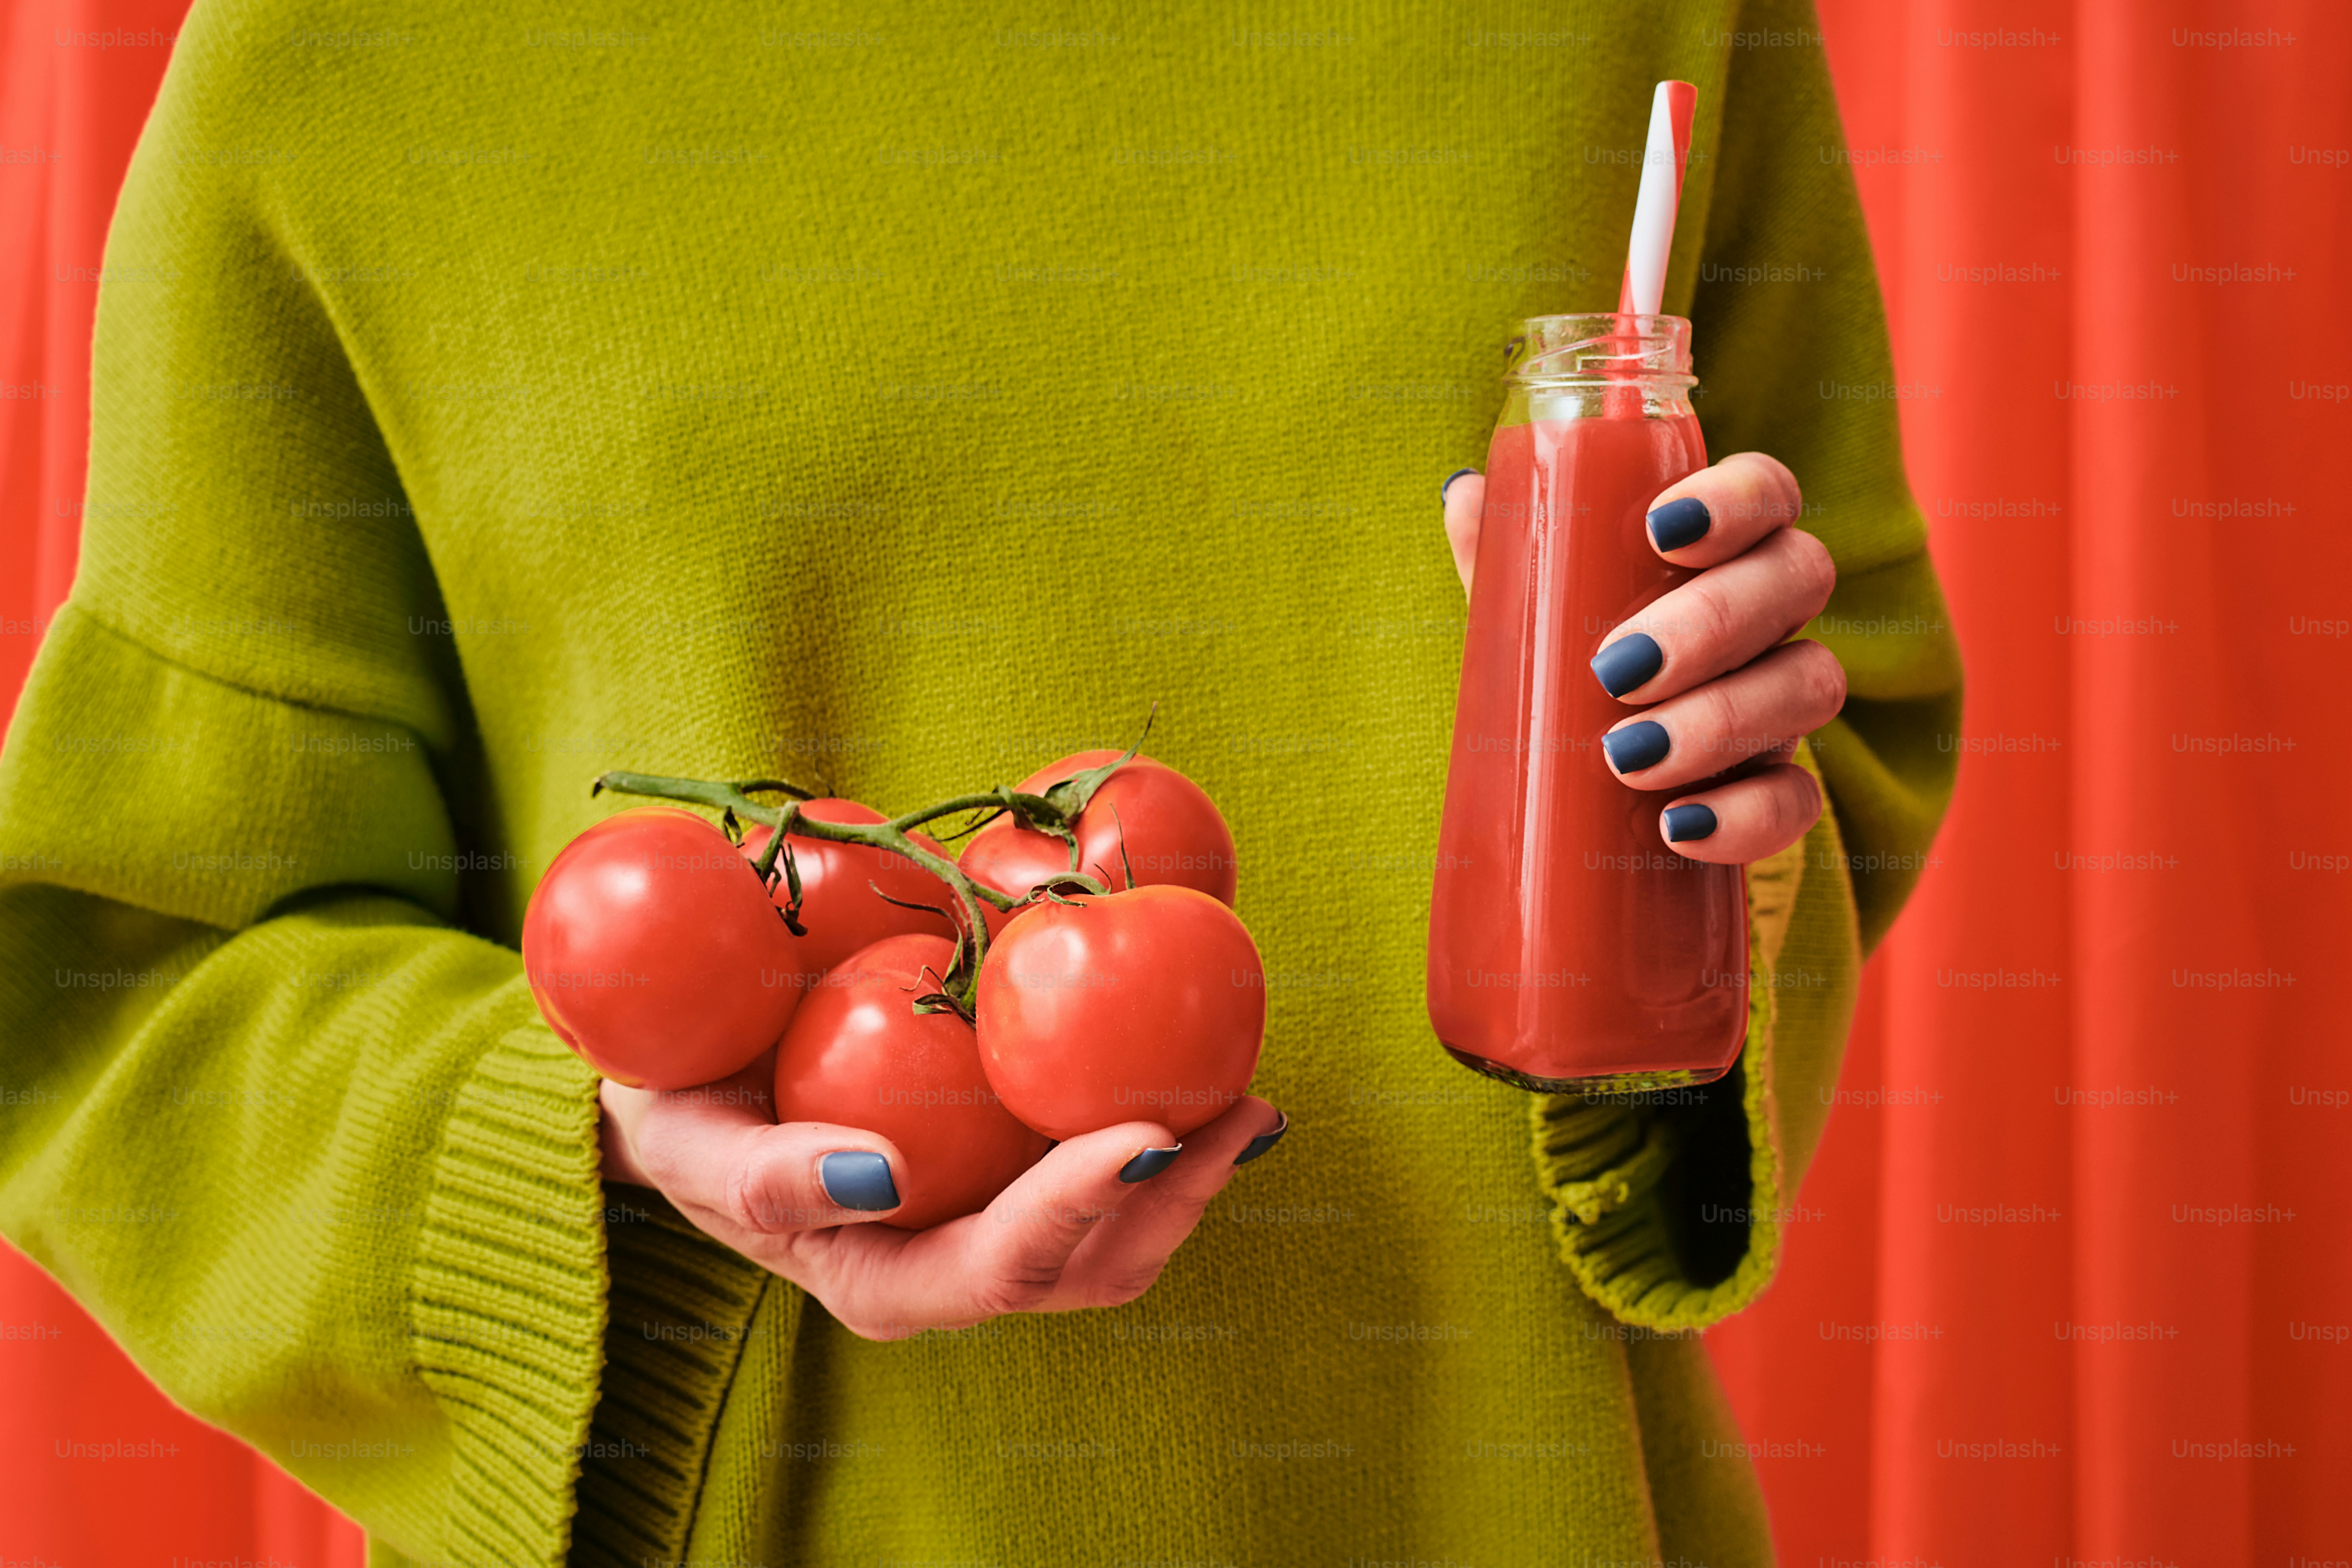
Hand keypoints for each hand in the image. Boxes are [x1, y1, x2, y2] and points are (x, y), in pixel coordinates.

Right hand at [598, 1052, 1285, 1340]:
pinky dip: (1161, 1129)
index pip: (1003, 1266)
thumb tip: (881, 1176)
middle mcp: (947, 1264)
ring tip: (1250, 1100)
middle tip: (1243, 1110)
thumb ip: (772, 1179)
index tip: (1149, 1134)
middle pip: (1090, 1266)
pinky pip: (1101, 1168)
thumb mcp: (693, 1146)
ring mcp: (986, 1220)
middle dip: (1176, 1199)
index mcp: (881, 1276)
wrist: (681, 1084)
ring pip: (1118, 1233)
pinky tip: (1202, 1073)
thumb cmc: (681, 1111)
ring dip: (1192, 1173)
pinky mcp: (1006, 1171)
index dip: (1082, 1207)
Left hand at [1441, 451, 1842, 862]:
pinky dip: (1744, 816)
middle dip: (1713, 619)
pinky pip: (1799, 799)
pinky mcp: (1779, 792)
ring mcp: (1783, 705)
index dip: (1736, 498)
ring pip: (1813, 683)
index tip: (1661, 530)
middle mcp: (1768, 619)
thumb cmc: (1558, 680)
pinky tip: (1678, 828)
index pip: (1767, 493)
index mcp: (1719, 555)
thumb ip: (1507, 557)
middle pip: (1799, 578)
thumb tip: (1464, 494)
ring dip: (1721, 719)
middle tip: (1615, 668)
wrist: (1566, 807)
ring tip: (1624, 757)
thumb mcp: (1527, 620)